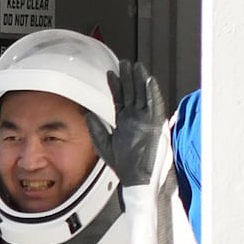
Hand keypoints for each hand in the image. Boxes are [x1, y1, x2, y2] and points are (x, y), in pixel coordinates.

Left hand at [85, 60, 165, 186]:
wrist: (138, 180)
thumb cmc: (125, 166)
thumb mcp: (105, 146)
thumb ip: (97, 130)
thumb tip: (87, 115)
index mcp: (125, 122)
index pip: (120, 99)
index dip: (116, 86)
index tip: (110, 73)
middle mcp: (136, 119)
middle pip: (132, 93)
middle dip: (128, 78)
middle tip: (124, 63)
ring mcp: (146, 120)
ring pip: (144, 96)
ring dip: (140, 81)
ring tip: (136, 67)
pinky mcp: (156, 125)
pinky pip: (155, 106)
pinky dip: (152, 94)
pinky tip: (148, 82)